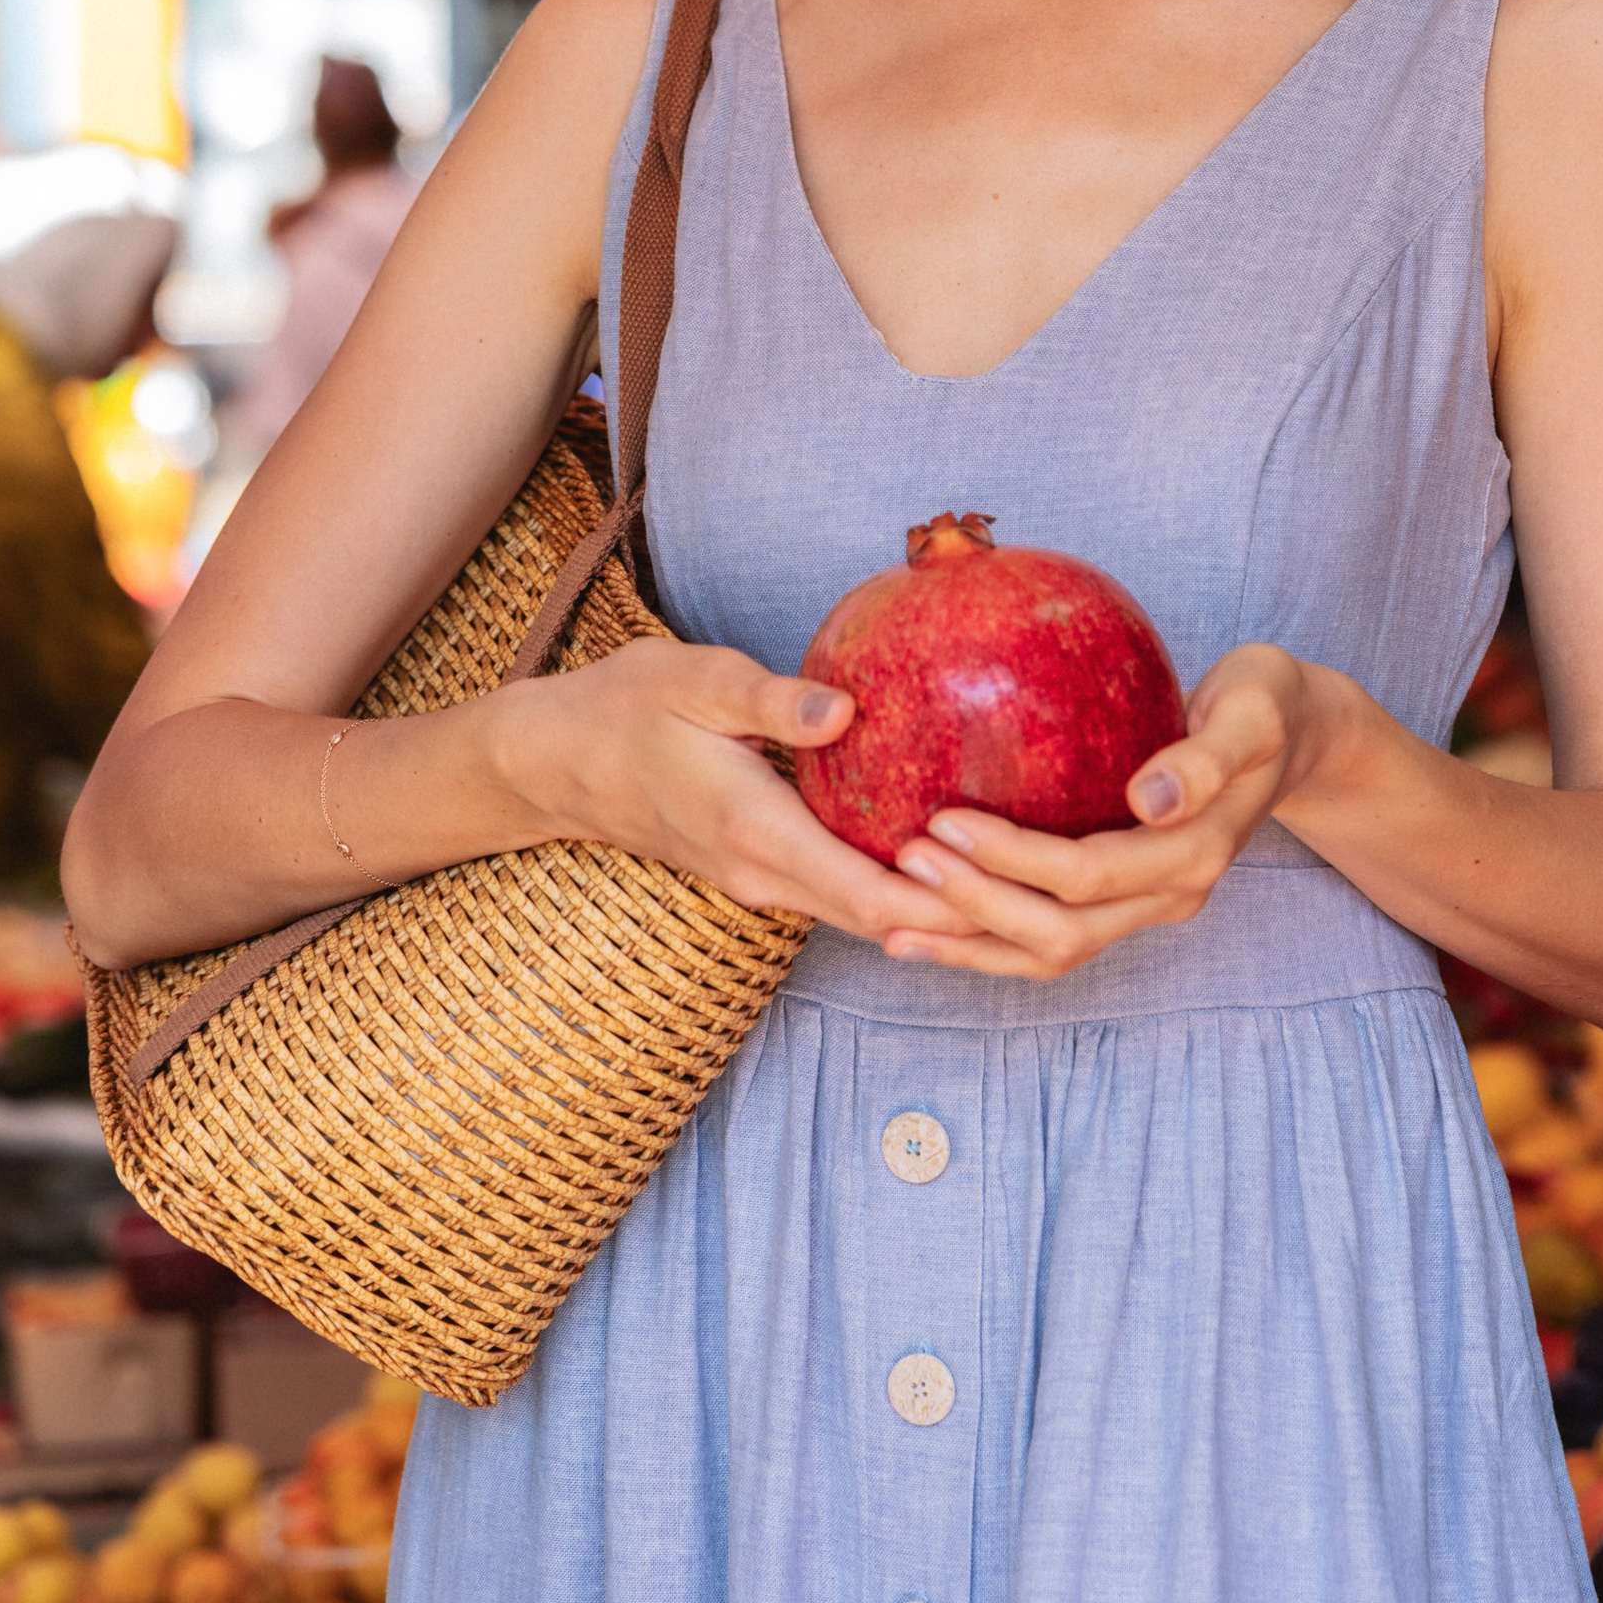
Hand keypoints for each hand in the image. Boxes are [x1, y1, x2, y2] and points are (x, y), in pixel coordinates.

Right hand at [490, 637, 973, 952]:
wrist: (554, 760)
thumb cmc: (623, 708)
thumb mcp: (691, 679)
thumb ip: (771, 698)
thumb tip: (847, 708)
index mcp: (755, 832)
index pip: (868, 894)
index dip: (943, 900)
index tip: (1012, 883)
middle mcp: (764, 874)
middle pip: (882, 922)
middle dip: (962, 918)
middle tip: (1048, 893)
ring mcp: (761, 882)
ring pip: (865, 917)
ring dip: (933, 911)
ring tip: (1019, 884)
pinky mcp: (762, 870)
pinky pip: (843, 894)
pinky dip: (898, 890)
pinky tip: (948, 855)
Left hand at [874, 643, 1336, 981]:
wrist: (1292, 738)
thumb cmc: (1265, 703)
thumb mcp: (1255, 708)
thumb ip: (1209, 753)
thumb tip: (1151, 798)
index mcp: (1195, 851)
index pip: (1089, 874)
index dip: (1013, 858)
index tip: (942, 820)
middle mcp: (1170, 895)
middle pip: (1061, 931)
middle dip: (977, 906)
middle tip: (904, 861)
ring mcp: (1146, 908)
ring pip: (1051, 954)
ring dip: (973, 944)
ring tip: (892, 926)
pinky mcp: (1123, 904)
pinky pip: (1050, 940)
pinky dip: (987, 944)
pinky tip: (927, 929)